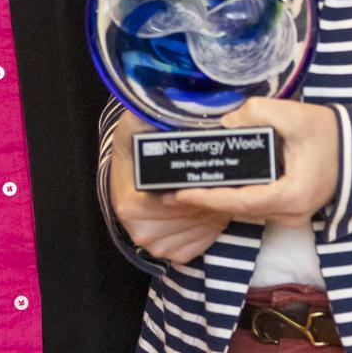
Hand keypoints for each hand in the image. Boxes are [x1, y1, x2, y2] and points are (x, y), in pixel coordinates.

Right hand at [108, 108, 229, 264]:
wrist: (128, 172)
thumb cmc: (136, 147)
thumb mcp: (136, 124)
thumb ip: (150, 113)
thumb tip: (172, 99)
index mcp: (133, 202)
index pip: (180, 196)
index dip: (201, 182)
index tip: (214, 165)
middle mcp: (140, 229)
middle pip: (193, 212)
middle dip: (211, 194)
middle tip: (223, 174)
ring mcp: (155, 244)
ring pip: (201, 229)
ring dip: (214, 210)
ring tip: (216, 188)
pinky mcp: (169, 253)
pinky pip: (200, 243)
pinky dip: (211, 226)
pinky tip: (209, 207)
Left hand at [170, 98, 339, 224]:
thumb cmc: (330, 133)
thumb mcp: (295, 115)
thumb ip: (258, 113)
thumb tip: (227, 123)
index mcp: (291, 195)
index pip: (241, 202)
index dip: (208, 198)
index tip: (180, 193)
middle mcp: (290, 214)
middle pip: (238, 210)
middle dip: (204, 200)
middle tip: (168, 191)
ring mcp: (291, 216)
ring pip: (245, 211)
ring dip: (216, 200)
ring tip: (182, 188)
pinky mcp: (289, 210)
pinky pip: (254, 207)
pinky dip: (232, 197)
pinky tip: (211, 185)